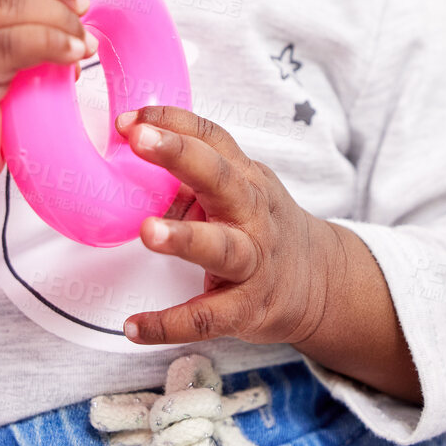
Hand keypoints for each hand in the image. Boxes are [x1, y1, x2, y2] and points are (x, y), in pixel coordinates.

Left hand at [114, 105, 341, 346]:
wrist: (318, 281)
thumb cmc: (260, 225)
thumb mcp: (238, 190)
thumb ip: (191, 175)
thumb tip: (127, 159)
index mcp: (244, 178)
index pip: (211, 138)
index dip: (173, 122)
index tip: (130, 119)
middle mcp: (252, 213)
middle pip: (220, 178)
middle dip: (179, 155)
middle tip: (139, 140)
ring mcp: (253, 261)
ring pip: (221, 247)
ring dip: (184, 238)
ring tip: (148, 231)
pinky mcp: (247, 307)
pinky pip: (207, 318)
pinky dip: (169, 324)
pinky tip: (134, 326)